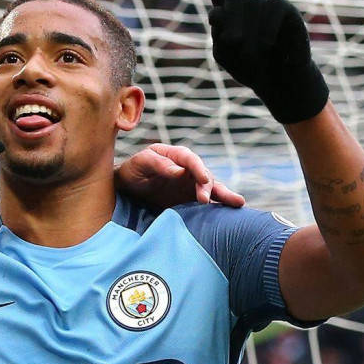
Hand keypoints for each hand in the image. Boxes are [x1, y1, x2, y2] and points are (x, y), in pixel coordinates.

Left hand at [116, 144, 244, 208]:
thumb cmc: (132, 171)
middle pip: (203, 175)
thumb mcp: (140, 163)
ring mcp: (190, 184)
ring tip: (237, 203)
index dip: (198, 169)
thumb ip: (158, 164)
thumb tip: (180, 171)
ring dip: (223, 195)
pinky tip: (234, 208)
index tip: (203, 180)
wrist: (126, 187)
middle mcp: (187, 168)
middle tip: (204, 200)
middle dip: (207, 186)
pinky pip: (208, 200)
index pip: (190, 159)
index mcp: (175, 155)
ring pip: (211, 187)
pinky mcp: (190, 198)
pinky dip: (220, 204)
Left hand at [188, 0, 328, 124]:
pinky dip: (264, 34)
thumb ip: (218, 35)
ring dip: (246, 34)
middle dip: (230, 22)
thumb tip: (218, 13)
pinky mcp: (285, 8)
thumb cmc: (251, 67)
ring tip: (256, 52)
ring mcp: (267, 1)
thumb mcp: (225, 54)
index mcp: (227, 8)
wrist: (280, 80)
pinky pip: (270, 12)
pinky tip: (269, 47)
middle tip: (234, 44)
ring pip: (249, 5)